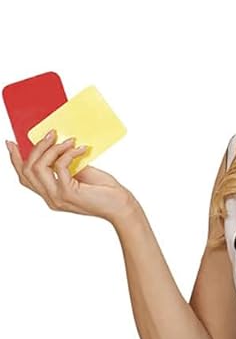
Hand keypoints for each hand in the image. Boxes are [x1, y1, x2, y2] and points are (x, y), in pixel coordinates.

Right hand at [5, 130, 135, 225]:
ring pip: (39, 167)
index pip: (25, 178)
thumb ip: (64, 164)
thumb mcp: (79, 173)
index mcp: (51, 194)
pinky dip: (69, 153)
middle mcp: (51, 198)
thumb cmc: (105, 191)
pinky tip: (80, 149)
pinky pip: (59, 165)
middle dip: (37, 147)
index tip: (11, 142)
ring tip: (69, 141)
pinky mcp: (68, 193)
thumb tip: (54, 143)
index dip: (15, 160)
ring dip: (52, 148)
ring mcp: (58, 198)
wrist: (121, 205)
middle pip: (28, 170)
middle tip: (51, 133)